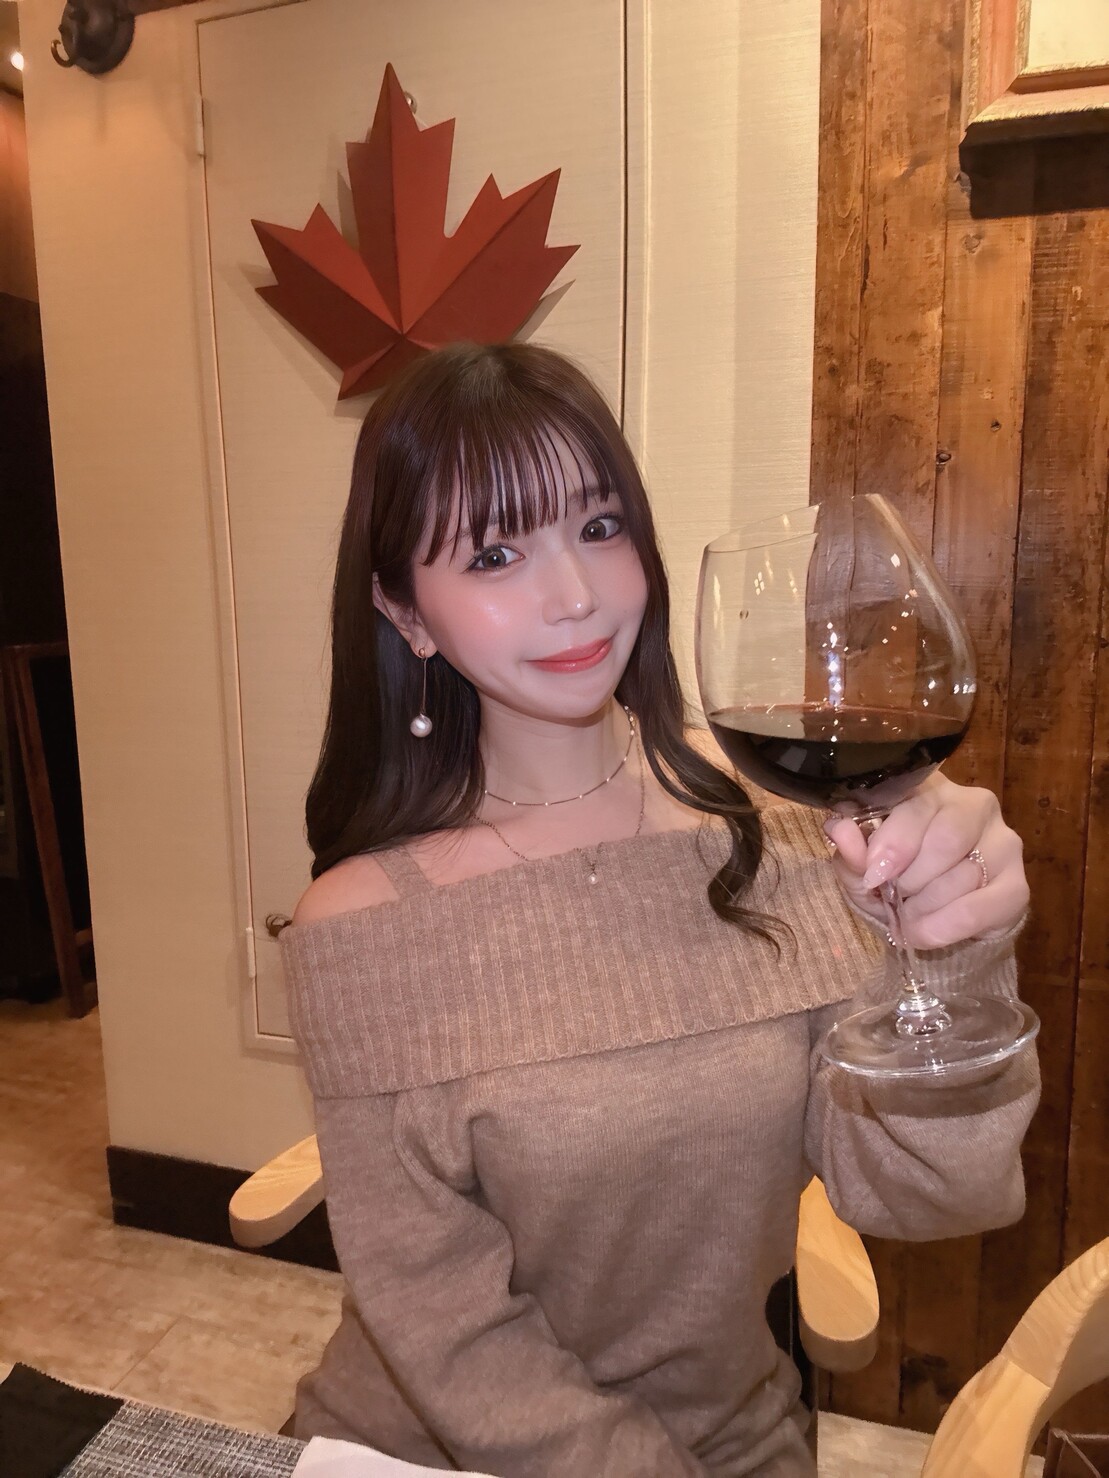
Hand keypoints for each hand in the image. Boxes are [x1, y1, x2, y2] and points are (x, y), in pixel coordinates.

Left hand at [823, 772, 1029, 949]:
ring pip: (963, 874)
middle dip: (912, 878)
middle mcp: (973, 805)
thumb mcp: (863, 867)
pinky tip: (924, 932)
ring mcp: (1003, 842)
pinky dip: (943, 926)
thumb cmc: (895, 880)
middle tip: (894, 897)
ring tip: (908, 915)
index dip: (893, 841)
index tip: (874, 874)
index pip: (917, 802)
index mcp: (929, 789)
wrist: (931, 920)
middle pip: (947, 836)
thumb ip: (851, 849)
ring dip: (924, 906)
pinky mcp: (1017, 885)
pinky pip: (979, 908)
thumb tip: (838, 829)